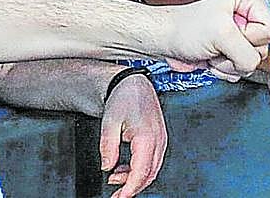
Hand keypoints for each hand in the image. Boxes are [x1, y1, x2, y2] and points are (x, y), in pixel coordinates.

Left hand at [101, 74, 166, 197]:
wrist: (133, 82)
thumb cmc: (124, 97)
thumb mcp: (109, 122)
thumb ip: (108, 147)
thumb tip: (107, 166)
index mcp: (147, 138)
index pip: (141, 173)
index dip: (129, 189)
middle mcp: (158, 140)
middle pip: (149, 174)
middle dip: (132, 187)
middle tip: (116, 195)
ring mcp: (161, 139)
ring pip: (152, 169)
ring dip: (135, 178)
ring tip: (115, 177)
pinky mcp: (159, 138)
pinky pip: (152, 160)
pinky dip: (139, 169)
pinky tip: (124, 168)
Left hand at [164, 0, 269, 78]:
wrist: (168, 40)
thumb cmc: (186, 28)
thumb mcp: (221, 34)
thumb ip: (247, 51)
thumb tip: (255, 64)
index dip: (249, 37)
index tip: (230, 31)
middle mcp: (250, 15)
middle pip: (263, 49)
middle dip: (238, 53)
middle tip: (219, 43)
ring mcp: (243, 36)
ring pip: (253, 63)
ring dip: (230, 63)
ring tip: (214, 49)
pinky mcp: (235, 52)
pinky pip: (242, 70)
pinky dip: (225, 69)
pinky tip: (213, 56)